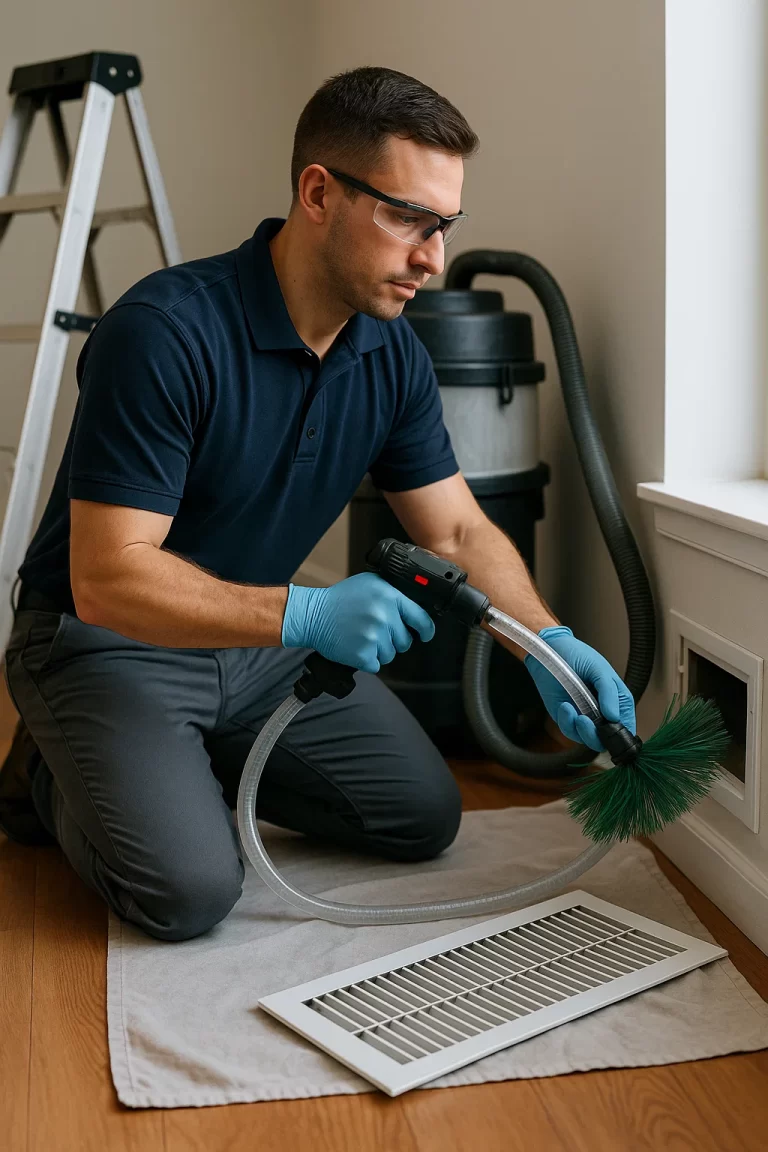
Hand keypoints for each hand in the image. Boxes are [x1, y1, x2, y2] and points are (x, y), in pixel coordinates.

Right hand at [282, 572, 434, 672]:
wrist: (313, 615)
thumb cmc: (341, 598)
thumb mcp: (371, 583)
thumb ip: (394, 593)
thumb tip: (416, 606)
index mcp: (390, 597)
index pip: (421, 619)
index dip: (426, 630)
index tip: (426, 635)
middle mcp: (384, 616)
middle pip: (405, 641)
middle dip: (394, 640)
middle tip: (375, 631)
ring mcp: (374, 636)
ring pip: (391, 655)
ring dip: (379, 651)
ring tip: (363, 637)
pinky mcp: (363, 654)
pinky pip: (376, 665)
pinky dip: (367, 660)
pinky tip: (356, 646)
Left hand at [524, 625, 635, 751]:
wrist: (551, 649)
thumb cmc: (578, 654)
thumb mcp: (599, 669)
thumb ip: (610, 693)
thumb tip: (614, 717)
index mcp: (617, 701)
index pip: (626, 726)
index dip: (621, 735)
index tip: (611, 731)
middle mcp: (602, 712)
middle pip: (605, 739)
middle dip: (596, 737)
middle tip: (586, 722)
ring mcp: (584, 716)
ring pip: (587, 739)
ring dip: (580, 730)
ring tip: (575, 713)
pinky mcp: (567, 717)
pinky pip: (569, 729)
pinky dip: (567, 721)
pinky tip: (565, 706)